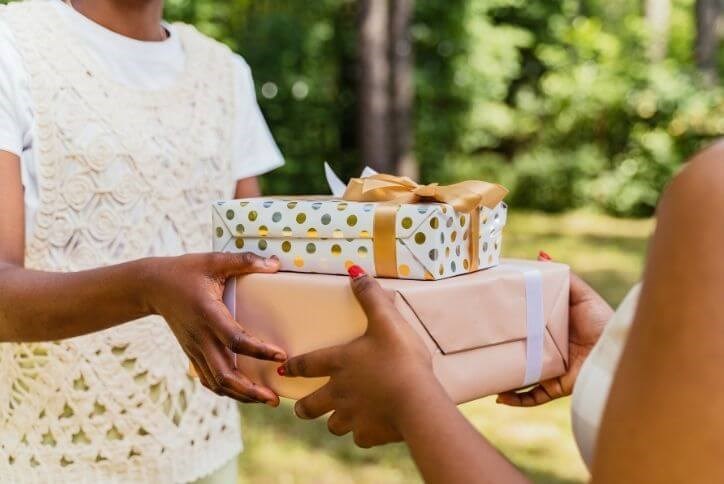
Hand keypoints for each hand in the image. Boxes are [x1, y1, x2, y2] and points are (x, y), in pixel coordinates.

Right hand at [144, 252, 286, 405]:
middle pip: (224, 374)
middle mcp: (200, 337)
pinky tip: (244, 393)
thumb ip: (245, 261)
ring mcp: (194, 348)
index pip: (235, 340)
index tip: (280, 356)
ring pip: (216, 382)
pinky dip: (226, 390)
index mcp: (208, 314)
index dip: (258, 351)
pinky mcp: (192, 353)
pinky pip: (208, 379)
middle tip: (274, 398)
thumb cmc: (185, 271)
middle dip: (250, 390)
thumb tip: (275, 264)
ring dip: (241, 395)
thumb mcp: (214, 260)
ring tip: (265, 399)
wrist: (152, 286)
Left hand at [279, 266, 438, 447]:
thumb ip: (371, 296)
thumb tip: (353, 270)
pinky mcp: (370, 435)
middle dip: (303, 407)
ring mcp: (353, 416)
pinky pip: (361, 437)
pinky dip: (364, 433)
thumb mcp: (387, 320)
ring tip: (341, 417)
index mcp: (339, 363)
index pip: (306, 364)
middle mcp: (339, 392)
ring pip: (334, 424)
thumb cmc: (400, 358)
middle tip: (302, 406)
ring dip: (335, 420)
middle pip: (309, 406)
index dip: (293, 367)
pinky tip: (372, 427)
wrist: (417, 402)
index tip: (283, 370)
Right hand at [496, 251, 613, 405]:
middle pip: (520, 353)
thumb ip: (562, 276)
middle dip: (501, 354)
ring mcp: (551, 370)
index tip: (490, 320)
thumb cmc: (602, 320)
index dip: (510, 326)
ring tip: (483, 375)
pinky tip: (500, 396)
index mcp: (552, 330)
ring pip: (522, 377)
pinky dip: (516, 399)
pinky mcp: (557, 387)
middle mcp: (549, 351)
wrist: (616, 347)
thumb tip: (540, 255)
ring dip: (502, 379)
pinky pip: (533, 397)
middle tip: (480, 347)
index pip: (526, 329)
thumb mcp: (580, 295)